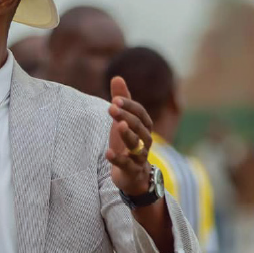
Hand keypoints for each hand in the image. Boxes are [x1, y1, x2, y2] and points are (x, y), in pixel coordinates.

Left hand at [106, 76, 152, 195]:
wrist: (132, 175)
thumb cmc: (126, 144)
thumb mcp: (122, 121)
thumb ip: (121, 101)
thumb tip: (116, 77)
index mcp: (144, 127)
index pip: (140, 113)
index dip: (129, 106)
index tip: (115, 99)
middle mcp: (145, 140)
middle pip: (139, 126)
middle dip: (126, 116)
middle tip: (112, 107)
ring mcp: (139, 156)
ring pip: (136, 144)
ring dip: (127, 134)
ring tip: (118, 125)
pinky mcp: (132, 170)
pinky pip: (127, 164)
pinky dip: (118, 159)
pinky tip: (108, 153)